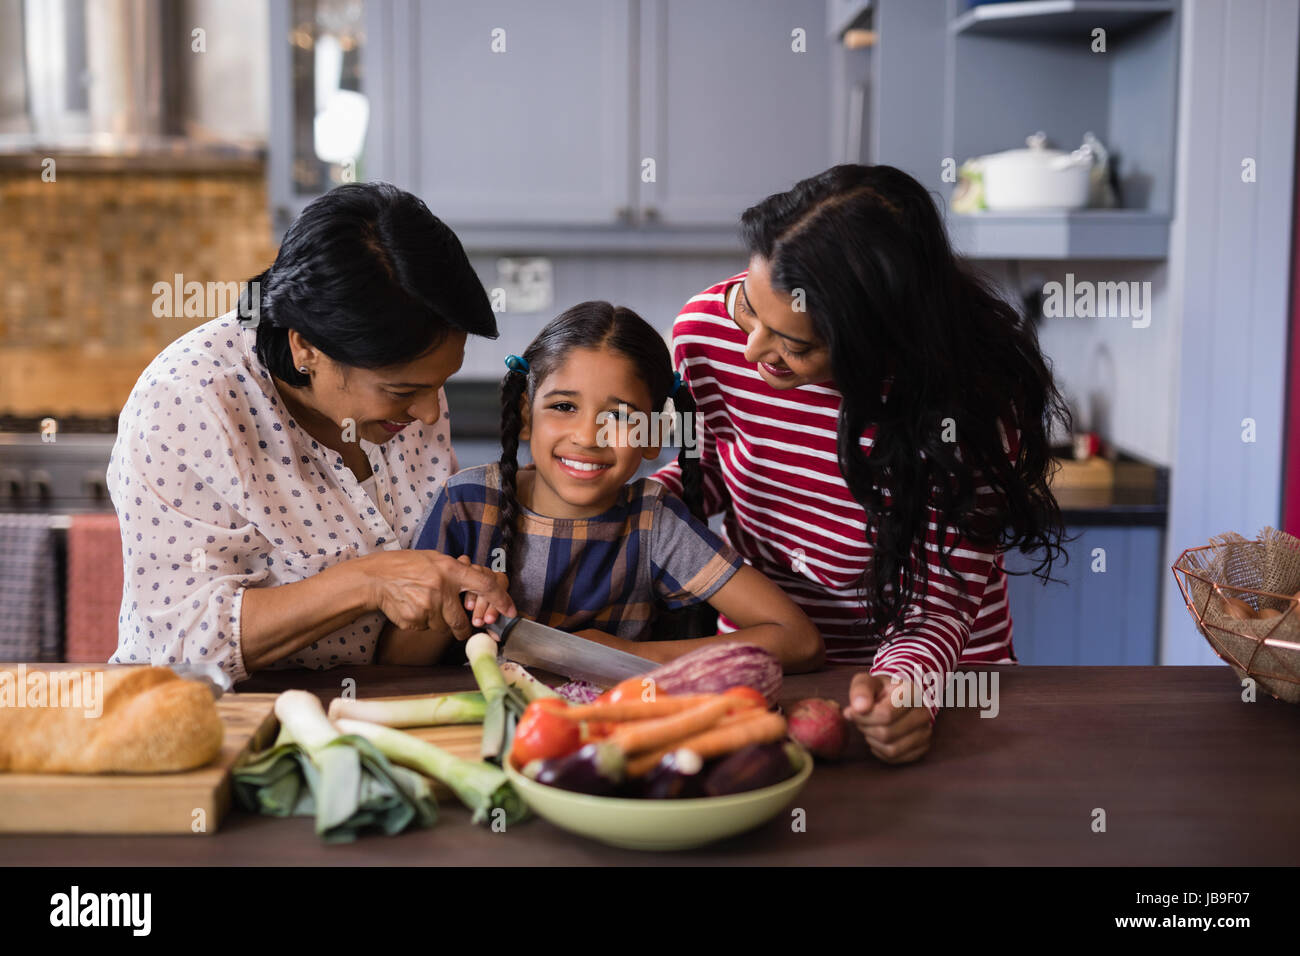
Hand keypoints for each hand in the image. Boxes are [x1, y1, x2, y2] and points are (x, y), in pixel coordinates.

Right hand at [359, 550, 516, 639]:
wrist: (376, 577)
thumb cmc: (407, 566)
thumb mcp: (435, 560)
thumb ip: (457, 572)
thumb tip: (479, 585)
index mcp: (450, 570)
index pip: (484, 585)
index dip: (501, 600)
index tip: (510, 611)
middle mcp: (441, 589)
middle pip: (462, 620)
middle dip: (464, 627)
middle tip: (463, 626)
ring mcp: (427, 606)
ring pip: (444, 627)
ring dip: (439, 621)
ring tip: (424, 604)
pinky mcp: (415, 620)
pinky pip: (427, 629)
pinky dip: (424, 622)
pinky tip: (413, 608)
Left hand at [842, 672, 932, 763]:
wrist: (895, 697)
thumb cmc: (878, 690)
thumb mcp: (866, 682)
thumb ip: (860, 690)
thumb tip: (858, 708)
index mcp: (912, 693)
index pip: (885, 715)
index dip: (863, 717)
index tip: (853, 711)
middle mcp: (924, 713)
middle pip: (886, 734)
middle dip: (866, 729)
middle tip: (861, 720)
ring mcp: (926, 732)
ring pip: (891, 749)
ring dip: (872, 740)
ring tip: (870, 727)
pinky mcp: (922, 747)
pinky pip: (895, 758)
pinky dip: (880, 751)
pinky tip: (877, 738)